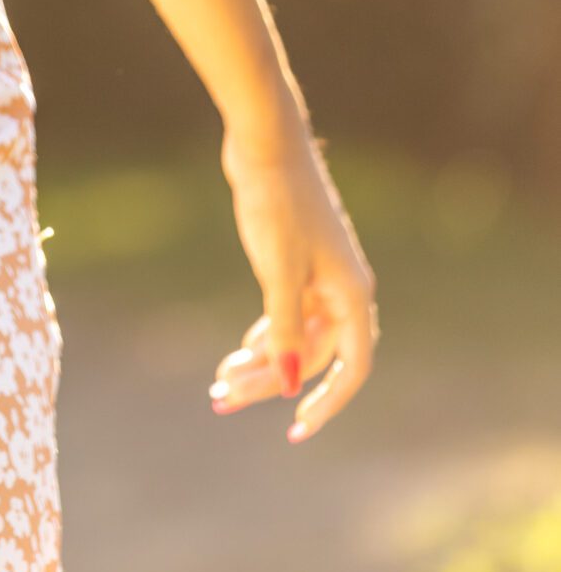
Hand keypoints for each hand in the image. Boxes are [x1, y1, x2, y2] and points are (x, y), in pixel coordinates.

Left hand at [212, 124, 378, 444]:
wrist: (264, 142)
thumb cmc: (278, 201)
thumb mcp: (279, 269)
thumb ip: (284, 326)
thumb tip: (287, 381)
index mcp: (352, 294)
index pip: (352, 367)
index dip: (328, 402)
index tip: (296, 429)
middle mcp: (342, 290)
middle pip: (314, 354)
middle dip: (272, 382)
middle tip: (223, 403)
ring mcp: (319, 275)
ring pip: (296, 335)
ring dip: (262, 361)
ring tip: (218, 387)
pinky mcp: (296, 261)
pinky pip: (285, 313)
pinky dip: (263, 334)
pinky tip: (239, 352)